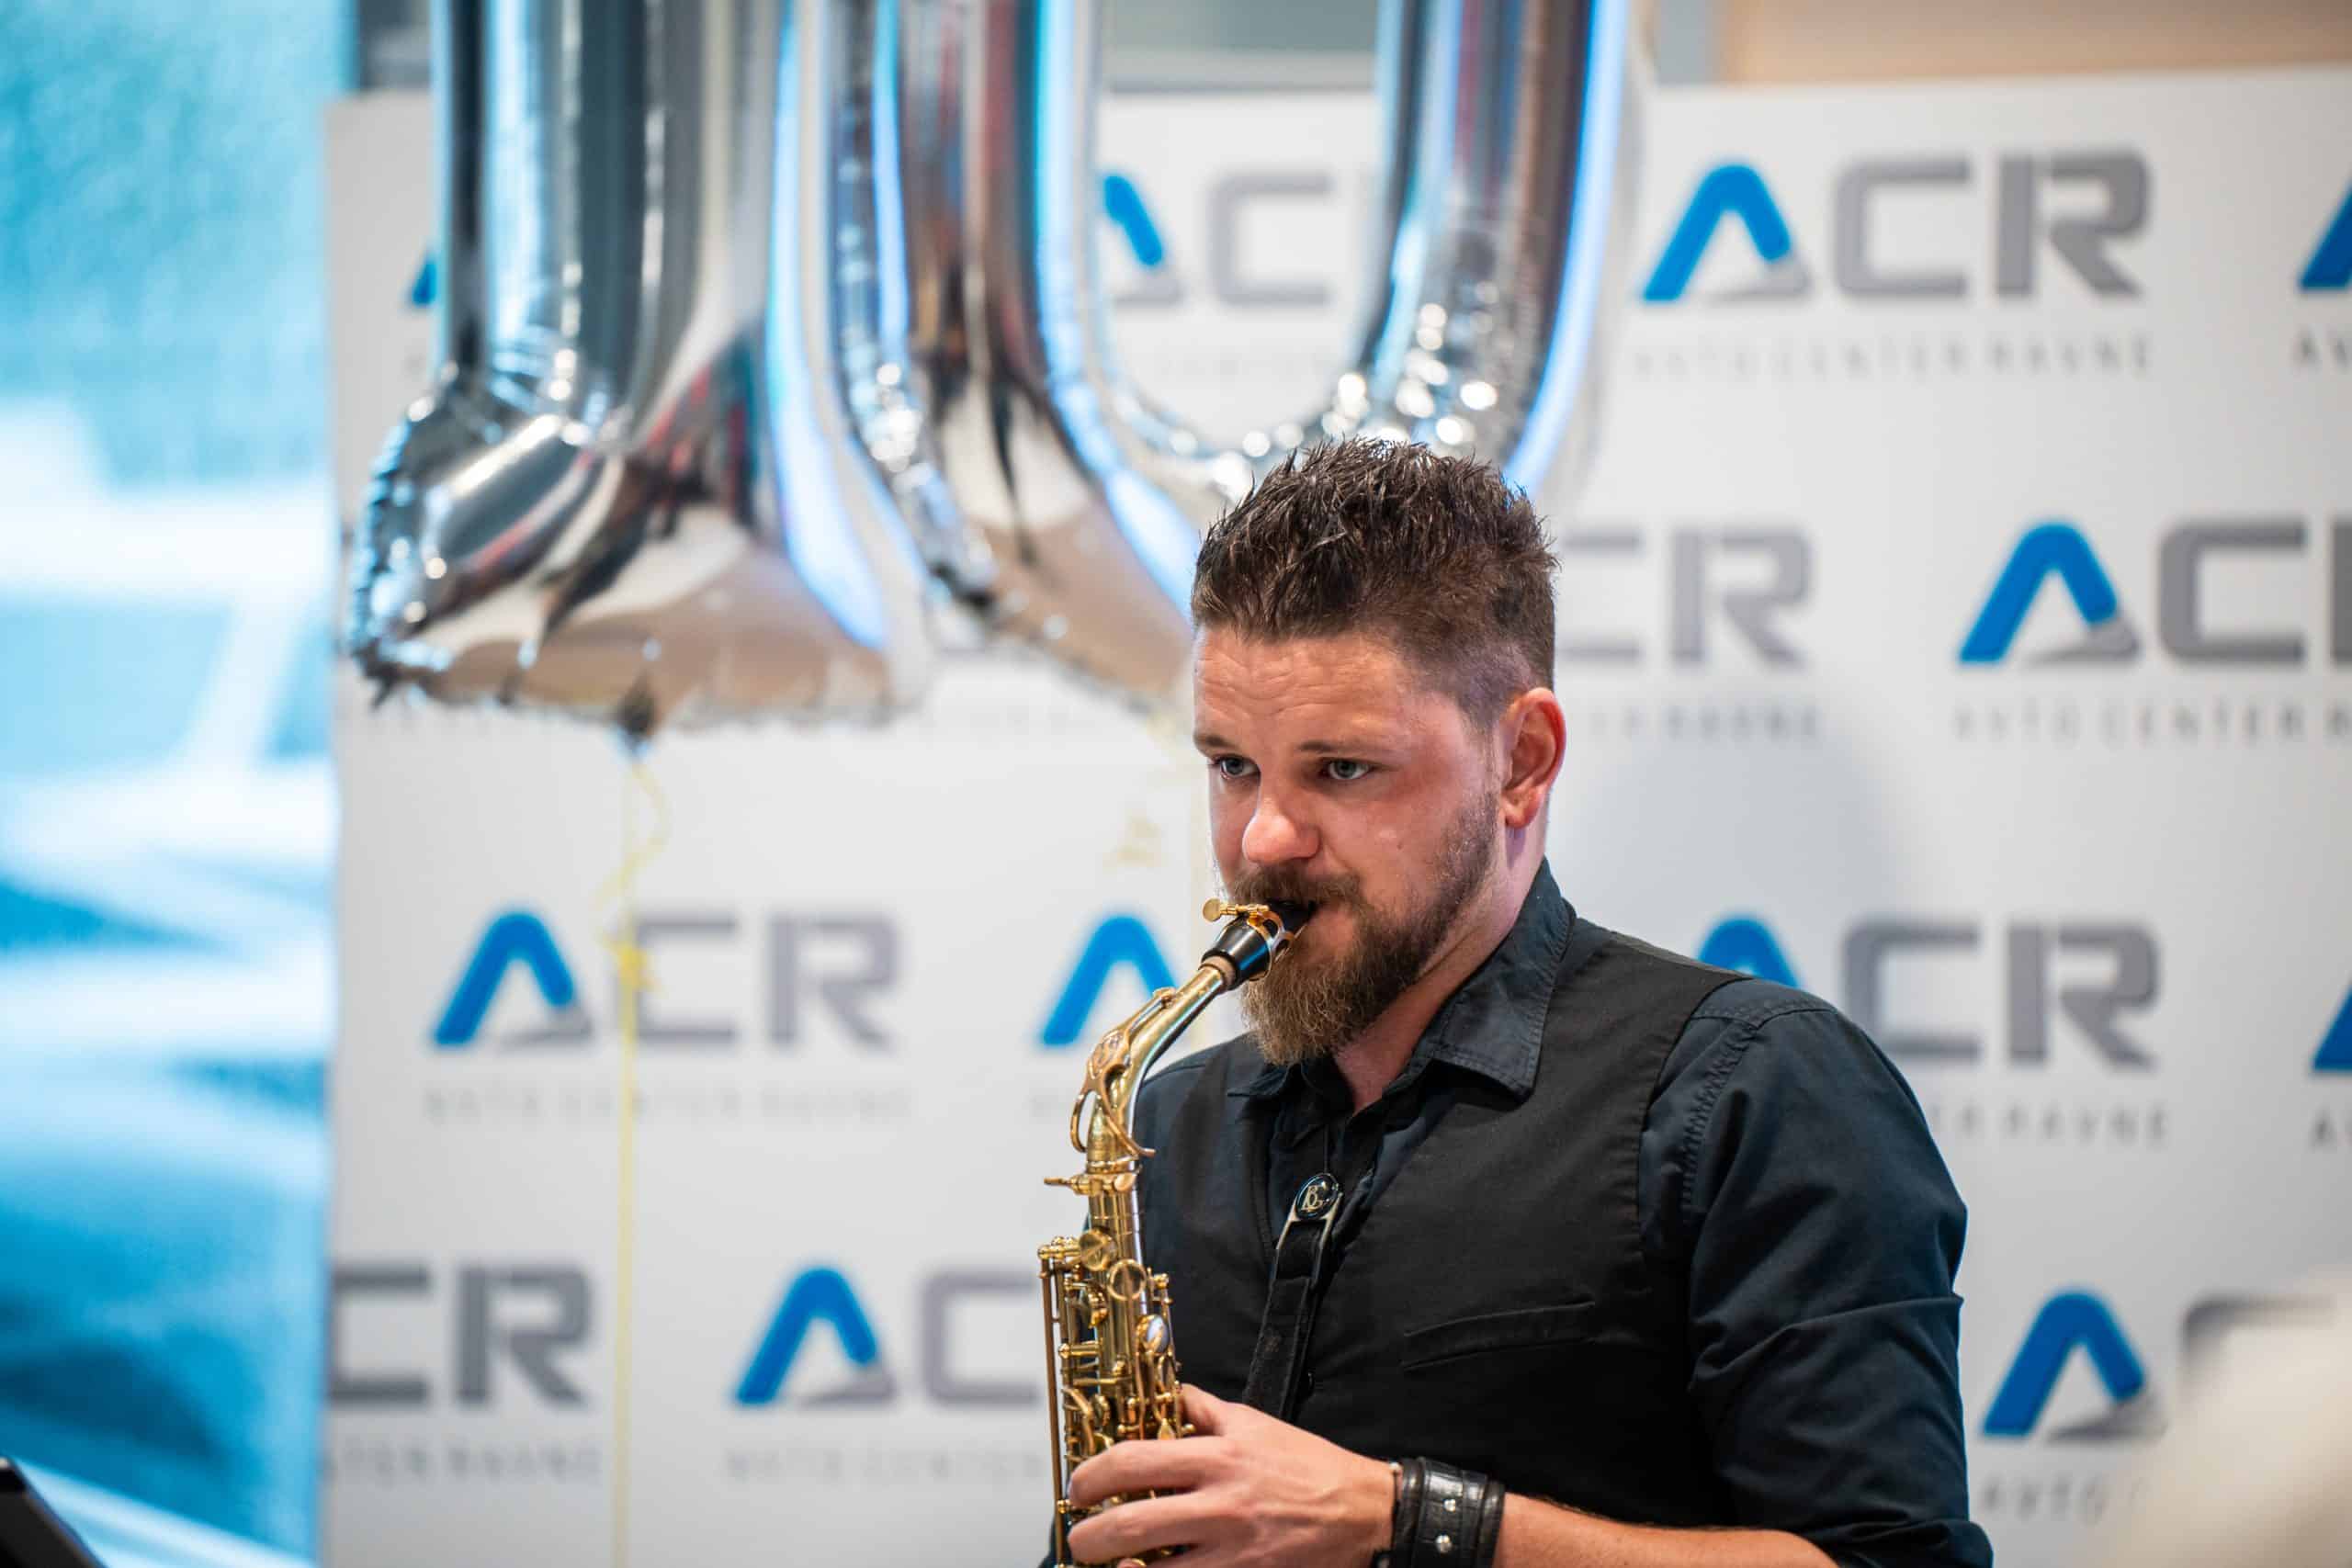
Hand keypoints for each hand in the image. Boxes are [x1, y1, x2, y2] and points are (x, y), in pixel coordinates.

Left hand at [1063, 1385, 1392, 1567]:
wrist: (1363, 1511)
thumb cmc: (1308, 1466)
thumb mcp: (1253, 1422)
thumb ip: (1203, 1410)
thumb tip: (1165, 1394)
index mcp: (1217, 1456)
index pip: (1133, 1461)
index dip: (1092, 1476)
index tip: (1080, 1487)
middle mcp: (1219, 1503)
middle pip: (1130, 1526)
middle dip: (1088, 1537)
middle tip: (1079, 1536)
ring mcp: (1231, 1549)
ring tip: (1106, 1563)